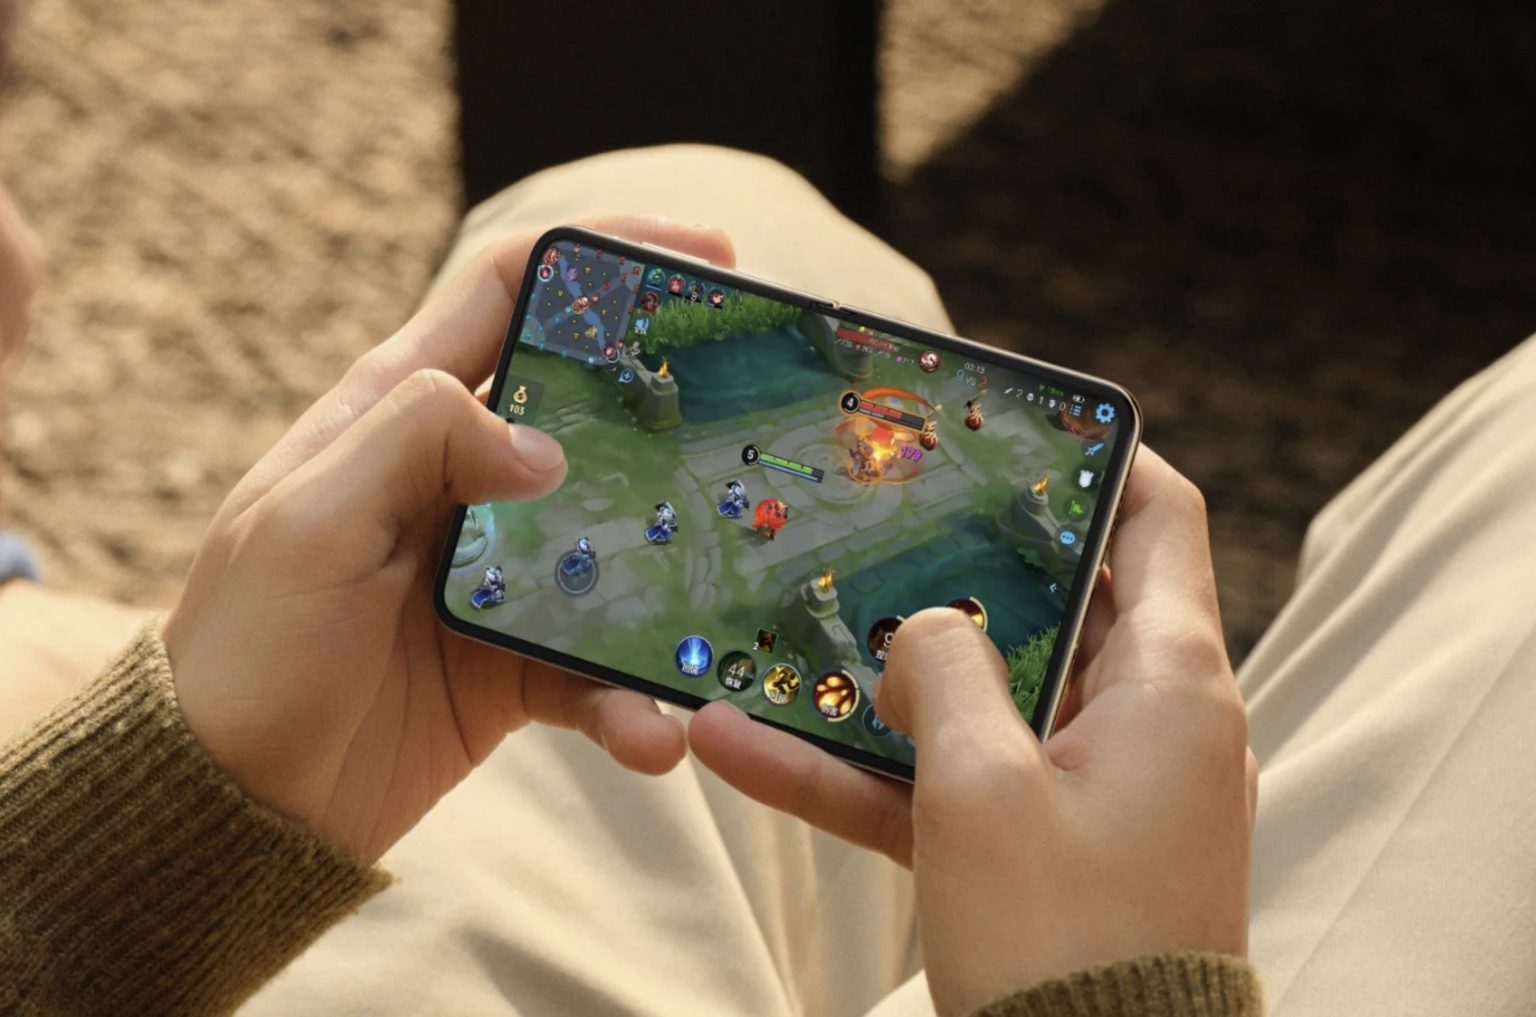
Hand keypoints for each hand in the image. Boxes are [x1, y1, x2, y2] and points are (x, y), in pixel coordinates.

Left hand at [164, 217, 735, 863]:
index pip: (505, 287)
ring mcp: (498, 569)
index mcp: (398, 412)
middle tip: (755, 400)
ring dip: (676, 562)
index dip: (599, 252)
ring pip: (616, 534)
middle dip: (674, 393)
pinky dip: (630, 698)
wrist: (240, 804)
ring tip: (734, 588)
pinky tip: (655, 733)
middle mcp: (458, 476)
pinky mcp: (518, 657)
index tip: (705, 254)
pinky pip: (597, 664)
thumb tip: (545, 446)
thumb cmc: (254, 646)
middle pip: (586, 400)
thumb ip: (417, 441)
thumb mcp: (310, 522)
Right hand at [689, 448, 1254, 1015]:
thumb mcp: (983, 787)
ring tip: (778, 633)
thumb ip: (945, 672)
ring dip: (880, 681)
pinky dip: (866, 773)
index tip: (1016, 424)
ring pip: (978, 699)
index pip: (1158, 517)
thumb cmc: (1062, 938)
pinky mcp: (1040, 850)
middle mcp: (1144, 723)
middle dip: (953, 564)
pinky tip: (744, 751)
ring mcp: (1091, 789)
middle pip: (1051, 599)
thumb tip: (921, 629)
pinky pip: (947, 788)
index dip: (1097, 454)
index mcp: (1169, 681)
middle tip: (875, 513)